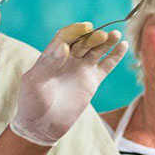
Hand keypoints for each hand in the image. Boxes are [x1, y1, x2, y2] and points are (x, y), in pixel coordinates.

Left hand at [11, 23, 127, 145]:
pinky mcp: (92, 81)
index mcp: (52, 55)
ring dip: (106, 42)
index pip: (65, 36)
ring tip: (116, 35)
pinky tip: (123, 46)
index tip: (85, 28)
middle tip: (101, 36)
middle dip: (92, 37)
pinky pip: (106, 65)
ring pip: (96, 50)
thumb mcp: (34, 82)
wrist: (42, 126)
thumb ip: (47, 64)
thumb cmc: (31, 103)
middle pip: (83, 41)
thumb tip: (63, 46)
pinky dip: (115, 56)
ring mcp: (81, 69)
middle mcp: (68, 58)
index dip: (75, 30)